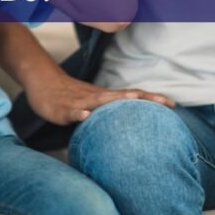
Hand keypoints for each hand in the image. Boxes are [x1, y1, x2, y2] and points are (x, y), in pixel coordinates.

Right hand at [27, 72, 173, 124]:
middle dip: (144, 98)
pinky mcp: (63, 109)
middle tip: (166, 103)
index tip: (173, 104)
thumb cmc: (67, 96)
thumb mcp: (89, 105)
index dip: (151, 98)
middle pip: (123, 96)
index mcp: (103, 97)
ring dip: (116, 100)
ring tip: (133, 100)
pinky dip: (79, 114)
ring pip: (100, 100)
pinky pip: (71, 111)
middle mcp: (96, 97)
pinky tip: (85, 117)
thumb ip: (104, 115)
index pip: (131, 96)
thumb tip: (122, 131)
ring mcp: (80, 102)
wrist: (42, 82)